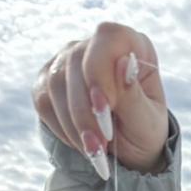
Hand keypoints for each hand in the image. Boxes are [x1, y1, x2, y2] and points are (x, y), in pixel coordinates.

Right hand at [32, 23, 169, 175]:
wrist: (129, 153)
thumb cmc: (144, 134)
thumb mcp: (147, 124)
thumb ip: (134, 96)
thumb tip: (124, 62)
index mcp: (131, 46)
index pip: (108, 37)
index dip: (100, 71)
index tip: (105, 109)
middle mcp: (97, 46)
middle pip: (77, 63)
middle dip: (86, 112)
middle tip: (101, 146)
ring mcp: (69, 61)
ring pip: (56, 83)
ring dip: (74, 125)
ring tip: (94, 153)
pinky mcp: (49, 82)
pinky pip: (43, 101)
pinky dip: (61, 129)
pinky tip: (81, 144)